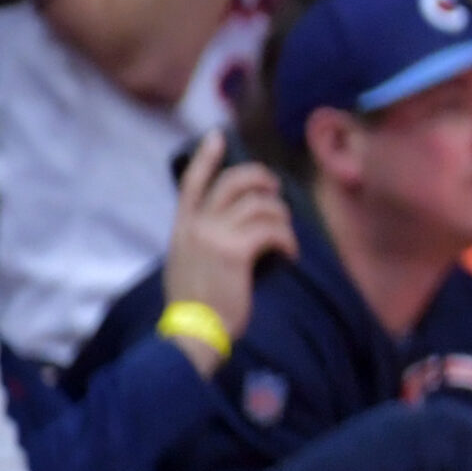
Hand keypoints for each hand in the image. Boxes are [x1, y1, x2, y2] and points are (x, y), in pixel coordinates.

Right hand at [161, 134, 296, 370]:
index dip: (208, 156)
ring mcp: (214, 236)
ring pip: (259, 205)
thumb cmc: (194, 308)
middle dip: (260, 178)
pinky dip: (287, 239)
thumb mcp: (184, 265)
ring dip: (280, 216)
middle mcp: (196, 226)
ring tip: (286, 235)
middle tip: (274, 189)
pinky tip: (290, 252)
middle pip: (233, 182)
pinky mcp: (236, 252)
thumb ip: (199, 242)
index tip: (219, 135)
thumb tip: (228, 229)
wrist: (192, 335)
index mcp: (181, 229)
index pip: (192, 182)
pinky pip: (272, 230)